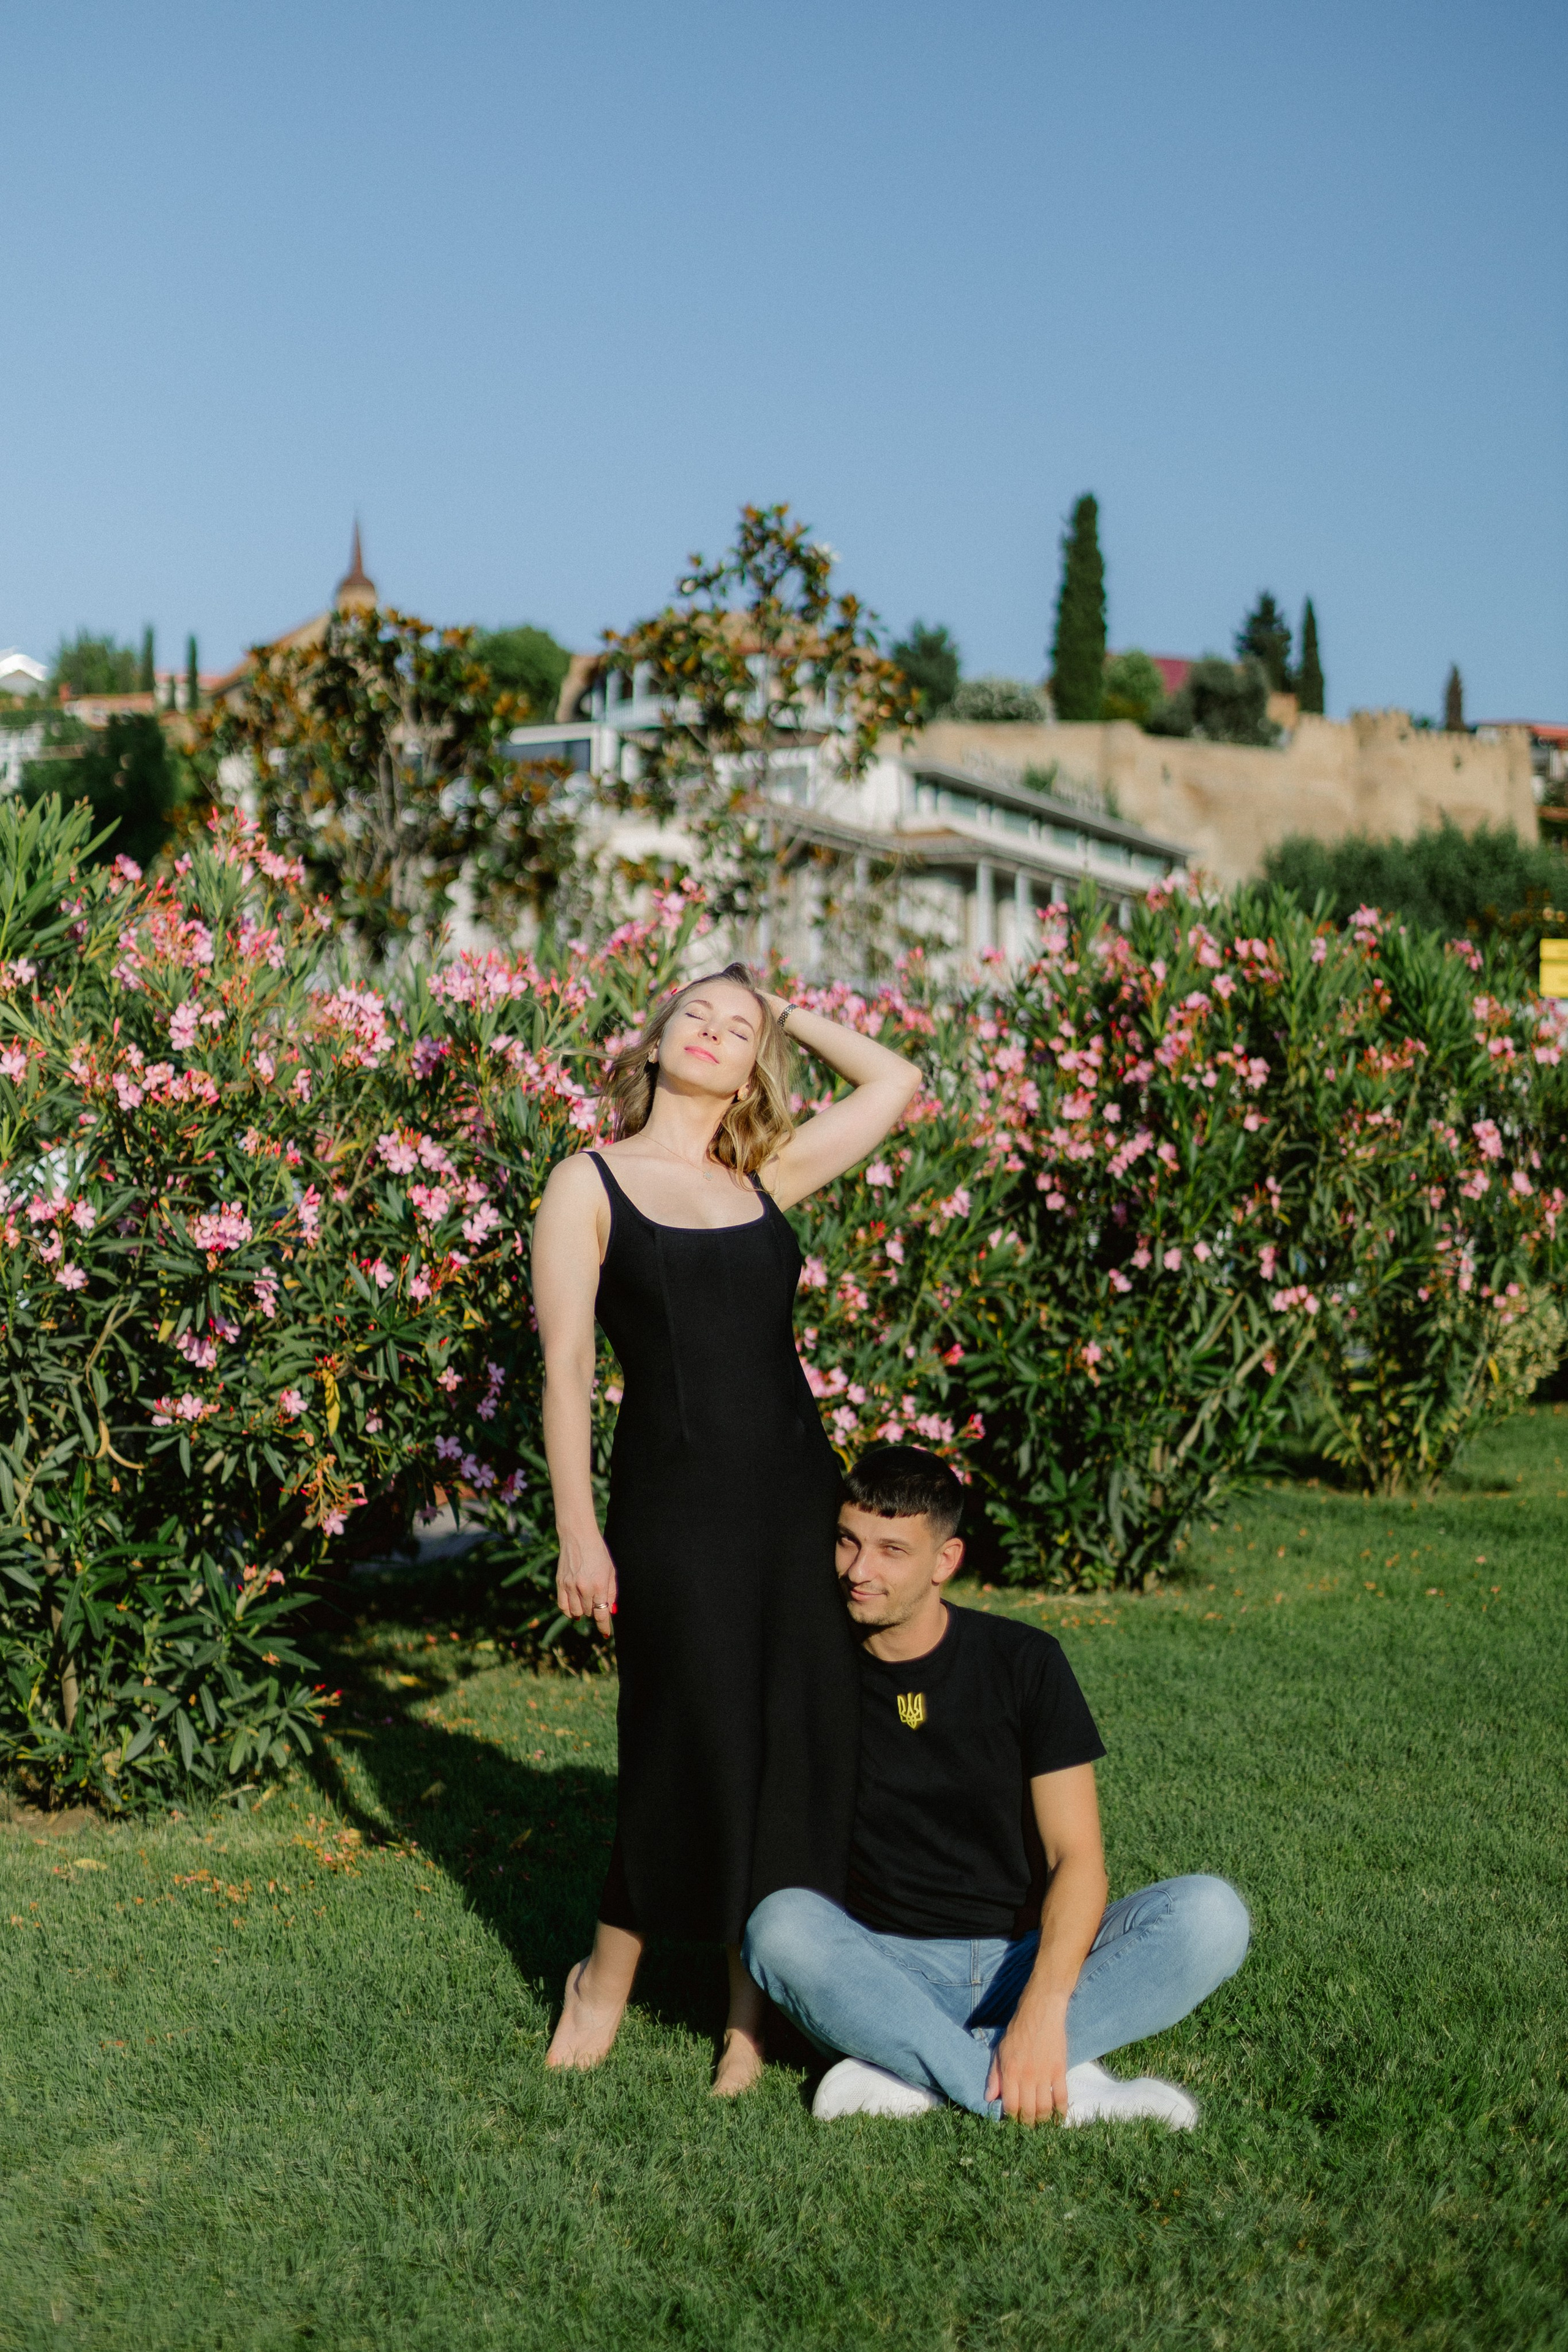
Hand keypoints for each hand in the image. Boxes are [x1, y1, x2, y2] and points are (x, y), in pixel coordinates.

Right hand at [556, 1528, 616, 1635]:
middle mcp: (584, 1588)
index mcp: (599, 1586)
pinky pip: (563, 1606)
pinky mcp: (560, 1583)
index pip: (601, 1615)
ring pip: (575, 1612)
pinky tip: (574, 1607)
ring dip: (582, 1612)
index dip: (604, 1627)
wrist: (578, 1537)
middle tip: (596, 1602)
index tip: (606, 1634)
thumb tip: (610, 1611)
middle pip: (589, 1613)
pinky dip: (569, 1611)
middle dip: (595, 1611)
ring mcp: (570, 1586)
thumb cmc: (599, 1553)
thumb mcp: (611, 1571)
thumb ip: (611, 1592)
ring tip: (585, 1602)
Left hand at [985, 1994, 1070, 2125]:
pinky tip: (1058, 2118)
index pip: (1010, 2105)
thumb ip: (994, 2076)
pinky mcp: (1059, 2071)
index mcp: (1009, 2072)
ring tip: (1041, 2127)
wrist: (1040, 2012)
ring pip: (1044, 2108)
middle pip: (1028, 2111)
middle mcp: (1026, 2076)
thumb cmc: (1017, 2031)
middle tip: (1027, 2130)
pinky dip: (1060, 2111)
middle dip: (1027, 2124)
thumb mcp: (999, 2051)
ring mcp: (1044, 2075)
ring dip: (1043, 2122)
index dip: (1011, 2119)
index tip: (1013, 2124)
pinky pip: (1061, 2097)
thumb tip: (989, 2098)